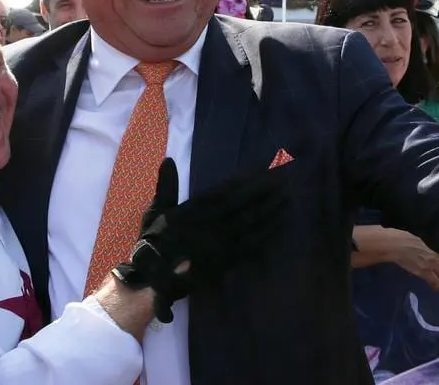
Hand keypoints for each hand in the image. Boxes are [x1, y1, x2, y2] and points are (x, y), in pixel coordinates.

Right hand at [115, 158, 287, 321]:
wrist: (154, 278)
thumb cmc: (153, 242)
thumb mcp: (155, 211)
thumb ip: (166, 186)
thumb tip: (169, 160)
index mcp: (192, 211)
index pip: (222, 192)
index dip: (242, 181)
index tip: (259, 171)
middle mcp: (209, 225)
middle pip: (241, 205)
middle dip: (262, 192)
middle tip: (281, 180)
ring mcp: (219, 244)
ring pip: (249, 224)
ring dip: (269, 210)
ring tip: (286, 197)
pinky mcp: (227, 261)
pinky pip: (251, 246)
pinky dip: (267, 234)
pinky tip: (280, 224)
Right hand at [389, 231, 438, 291]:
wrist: (392, 245)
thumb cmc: (397, 239)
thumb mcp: (411, 240)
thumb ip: (417, 246)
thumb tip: (415, 247)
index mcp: (428, 249)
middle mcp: (432, 256)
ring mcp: (428, 264)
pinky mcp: (422, 271)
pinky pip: (434, 280)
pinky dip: (435, 285)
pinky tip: (435, 288)